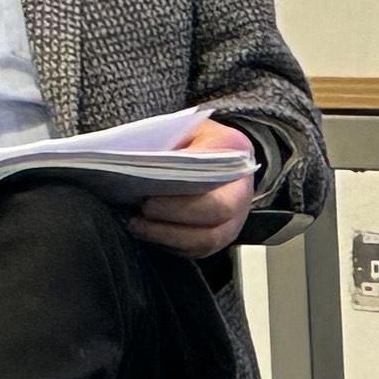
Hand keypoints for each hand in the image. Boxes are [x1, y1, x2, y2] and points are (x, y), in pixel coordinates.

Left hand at [126, 118, 258, 261]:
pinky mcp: (219, 237)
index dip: (183, 190)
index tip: (150, 192)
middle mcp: (242, 192)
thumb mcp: (188, 128)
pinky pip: (197, 251)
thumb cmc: (199, 141)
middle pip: (217, 213)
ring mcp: (234, 219)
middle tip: (141, 209)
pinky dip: (169, 245)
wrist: (221, 156)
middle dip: (174, 214)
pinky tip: (147, 233)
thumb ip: (172, 142)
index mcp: (235, 155)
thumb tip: (141, 163)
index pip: (216, 177)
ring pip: (207, 240)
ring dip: (167, 236)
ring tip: (136, 224)